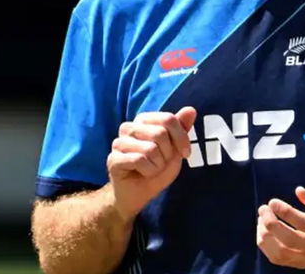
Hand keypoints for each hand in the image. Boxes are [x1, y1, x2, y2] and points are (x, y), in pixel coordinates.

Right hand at [106, 106, 196, 221]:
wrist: (139, 194)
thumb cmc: (157, 169)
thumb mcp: (175, 149)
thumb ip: (181, 129)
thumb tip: (191, 109)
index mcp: (144, 120)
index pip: (168, 119)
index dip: (181, 138)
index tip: (185, 153)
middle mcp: (129, 127)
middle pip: (160, 133)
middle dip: (168, 154)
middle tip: (162, 163)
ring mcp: (118, 143)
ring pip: (150, 148)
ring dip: (158, 164)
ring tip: (151, 168)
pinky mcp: (113, 159)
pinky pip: (139, 160)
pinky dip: (149, 171)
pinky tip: (144, 174)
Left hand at [256, 186, 304, 267]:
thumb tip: (298, 191)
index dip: (287, 213)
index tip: (273, 201)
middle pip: (292, 241)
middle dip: (272, 225)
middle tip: (263, 209)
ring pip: (283, 254)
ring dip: (266, 237)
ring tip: (262, 219)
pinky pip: (281, 260)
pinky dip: (267, 247)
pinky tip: (265, 232)